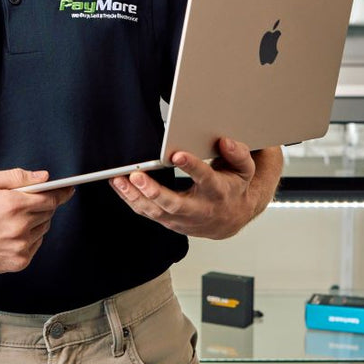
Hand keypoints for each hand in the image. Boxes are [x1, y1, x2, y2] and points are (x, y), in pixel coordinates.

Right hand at [0, 169, 74, 273]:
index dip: (60, 193)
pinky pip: (36, 244)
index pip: (50, 198)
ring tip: (14, 219)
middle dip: (43, 205)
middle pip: (48, 212)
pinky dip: (30, 237)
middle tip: (28, 203)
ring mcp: (20, 247)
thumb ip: (17, 176)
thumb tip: (44, 177)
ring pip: (43, 228)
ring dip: (36, 221)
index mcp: (12, 204)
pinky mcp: (19, 262)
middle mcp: (19, 227)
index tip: (68, 190)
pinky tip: (11, 233)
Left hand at [110, 138, 280, 239]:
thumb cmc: (233, 189)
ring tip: (119, 179)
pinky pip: (147, 213)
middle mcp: (198, 208)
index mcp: (217, 191)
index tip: (177, 154)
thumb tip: (225, 142)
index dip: (192, 167)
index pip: (205, 178)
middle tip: (137, 176)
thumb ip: (238, 154)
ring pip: (155, 212)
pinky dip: (131, 200)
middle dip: (154, 191)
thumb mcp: (244, 169)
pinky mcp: (168, 221)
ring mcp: (181, 218)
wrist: (230, 219)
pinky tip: (119, 185)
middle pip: (174, 204)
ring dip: (134, 196)